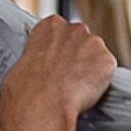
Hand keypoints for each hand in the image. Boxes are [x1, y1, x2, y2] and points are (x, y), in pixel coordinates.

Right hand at [0, 17, 115, 121]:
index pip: (61, 30)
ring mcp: (94, 43)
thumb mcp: (23, 63)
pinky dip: (100, 80)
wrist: (41, 104)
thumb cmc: (26, 89)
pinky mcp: (107, 60)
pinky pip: (106, 70)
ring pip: (96, 55)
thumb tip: (43, 64)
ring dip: (89, 67)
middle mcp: (75, 29)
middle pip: (82, 40)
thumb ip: (40, 55)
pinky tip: (84, 91)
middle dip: (77, 55)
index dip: (59, 48)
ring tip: (74, 87)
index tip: (56, 60)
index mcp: (51, 26)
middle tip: (67, 76)